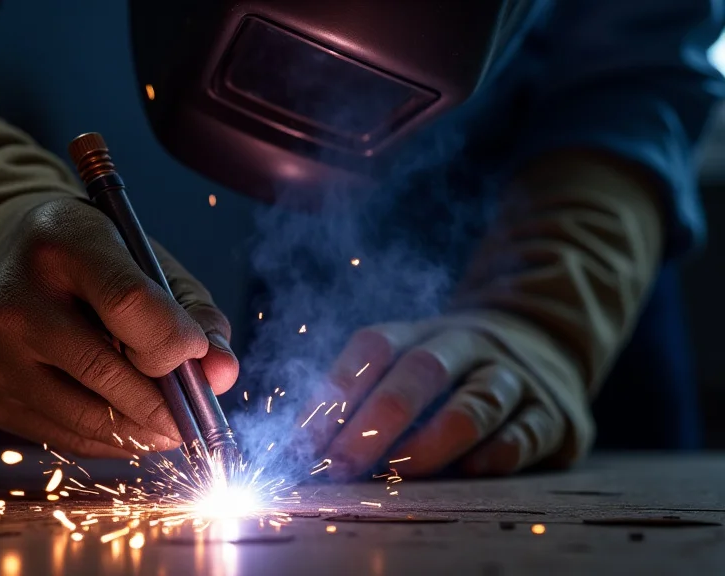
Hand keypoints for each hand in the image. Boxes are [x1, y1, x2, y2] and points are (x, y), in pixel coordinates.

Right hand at [0, 197, 237, 457]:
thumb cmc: (88, 259)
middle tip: (195, 416)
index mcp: (61, 242)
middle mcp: (13, 297)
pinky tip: (127, 425)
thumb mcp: (142, 259)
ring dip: (141, 431)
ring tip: (168, 425)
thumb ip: (193, 312)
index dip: (176, 341)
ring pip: (86, 416)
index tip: (198, 357)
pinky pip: (63, 435)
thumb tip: (224, 375)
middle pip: (107, 370)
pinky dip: (107, 439)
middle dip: (164, 403)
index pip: (129, 303)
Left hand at [306, 312, 589, 478]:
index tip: (304, 439)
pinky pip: (525, 434)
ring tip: (399, 469)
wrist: (547, 338)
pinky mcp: (554, 415)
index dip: (337, 390)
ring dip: (433, 440)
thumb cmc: (453, 369)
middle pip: (422, 371)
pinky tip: (468, 470)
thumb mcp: (411, 362)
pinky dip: (494, 454)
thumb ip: (364, 398)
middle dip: (377, 419)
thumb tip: (305, 450)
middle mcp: (469, 346)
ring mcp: (515, 376)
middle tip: (341, 462)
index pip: (375, 347)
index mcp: (422, 333)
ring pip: (478, 400)